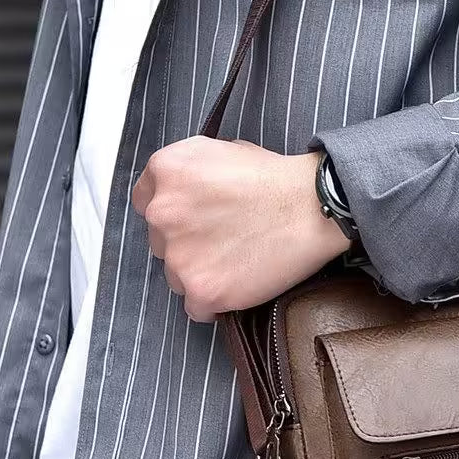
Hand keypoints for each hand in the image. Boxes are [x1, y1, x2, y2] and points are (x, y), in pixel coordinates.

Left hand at [132, 137, 349, 321]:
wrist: (312, 208)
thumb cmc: (276, 180)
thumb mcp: (220, 150)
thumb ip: (187, 174)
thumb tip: (178, 193)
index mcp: (166, 172)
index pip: (146, 203)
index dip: (174, 213)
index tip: (194, 219)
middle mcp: (162, 213)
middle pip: (160, 242)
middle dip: (186, 243)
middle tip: (223, 239)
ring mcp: (179, 256)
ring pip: (175, 276)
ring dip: (199, 273)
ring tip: (235, 262)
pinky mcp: (202, 290)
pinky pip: (196, 308)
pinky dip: (213, 303)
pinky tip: (236, 285)